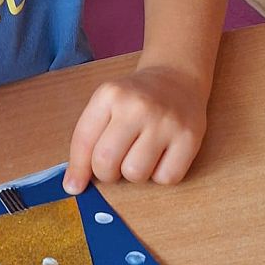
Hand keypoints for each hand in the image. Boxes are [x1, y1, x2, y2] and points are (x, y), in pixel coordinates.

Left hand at [63, 64, 207, 193]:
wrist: (176, 78)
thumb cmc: (135, 99)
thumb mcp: (106, 105)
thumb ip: (87, 140)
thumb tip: (74, 185)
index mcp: (110, 95)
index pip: (83, 142)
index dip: (77, 170)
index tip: (74, 186)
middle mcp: (137, 106)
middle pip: (106, 163)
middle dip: (106, 173)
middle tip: (116, 163)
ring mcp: (166, 122)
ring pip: (135, 174)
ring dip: (134, 174)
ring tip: (140, 155)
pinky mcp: (190, 137)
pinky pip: (166, 178)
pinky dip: (161, 175)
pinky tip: (162, 156)